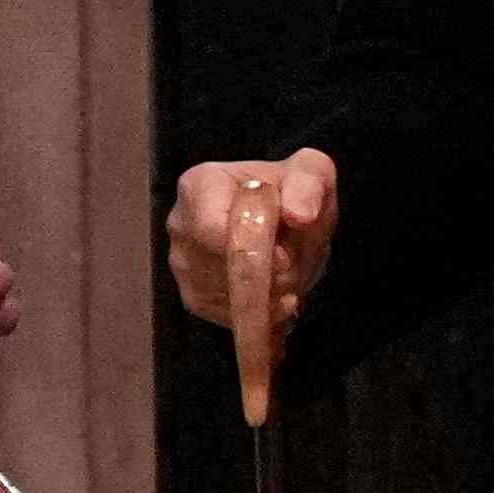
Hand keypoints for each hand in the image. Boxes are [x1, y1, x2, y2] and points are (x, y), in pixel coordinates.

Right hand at [163, 153, 334, 426]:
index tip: (286, 257)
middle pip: (221, 268)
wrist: (285, 219)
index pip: (212, 230)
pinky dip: (259, 318)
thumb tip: (300, 215)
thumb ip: (309, 186)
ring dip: (267, 300)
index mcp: (200, 185)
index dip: (253, 252)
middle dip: (267, 279)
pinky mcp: (194, 296)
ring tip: (289, 283)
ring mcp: (183, 263)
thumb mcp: (312, 174)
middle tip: (294, 275)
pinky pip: (225, 317)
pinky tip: (277, 301)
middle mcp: (181, 224)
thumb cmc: (293, 192)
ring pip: (225, 297)